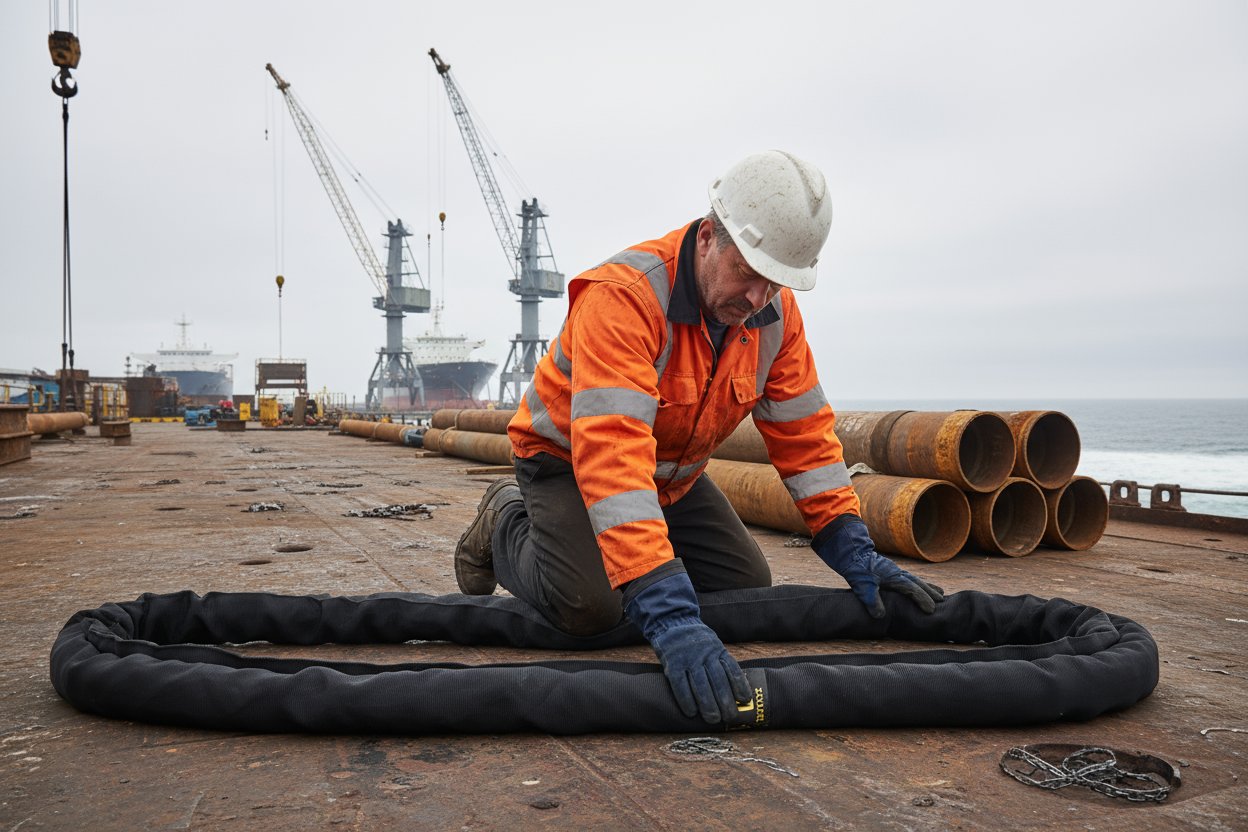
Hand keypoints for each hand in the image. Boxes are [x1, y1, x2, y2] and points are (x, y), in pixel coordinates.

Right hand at [625, 567, 751, 722]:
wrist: (672, 623)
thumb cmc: (696, 641)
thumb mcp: (713, 645)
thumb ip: (721, 662)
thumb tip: (736, 689)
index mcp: (717, 650)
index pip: (732, 670)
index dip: (740, 686)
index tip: (745, 701)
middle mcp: (704, 655)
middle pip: (718, 682)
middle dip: (725, 702)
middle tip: (729, 717)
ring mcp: (688, 660)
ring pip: (701, 686)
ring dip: (708, 705)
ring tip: (713, 719)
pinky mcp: (672, 665)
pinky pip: (680, 686)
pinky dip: (686, 700)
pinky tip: (691, 712)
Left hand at [813, 515, 943, 617]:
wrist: (850, 551)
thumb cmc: (857, 568)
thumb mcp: (862, 586)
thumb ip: (872, 600)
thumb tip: (880, 616)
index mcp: (894, 577)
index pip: (913, 590)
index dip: (923, 600)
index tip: (931, 610)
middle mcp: (898, 573)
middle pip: (918, 583)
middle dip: (930, 592)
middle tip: (942, 601)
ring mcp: (894, 570)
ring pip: (915, 579)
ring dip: (927, 587)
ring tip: (940, 593)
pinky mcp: (890, 570)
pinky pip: (909, 578)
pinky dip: (917, 583)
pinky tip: (918, 586)